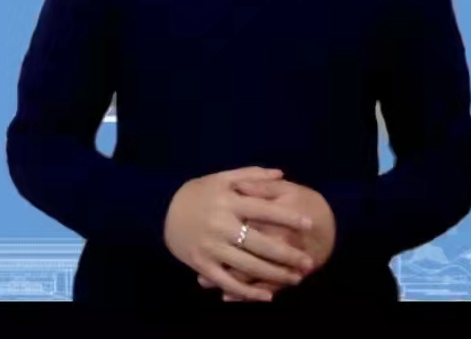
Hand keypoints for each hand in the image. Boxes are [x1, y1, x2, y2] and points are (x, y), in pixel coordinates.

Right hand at [163, 167, 316, 301]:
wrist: (162, 212)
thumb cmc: (198, 193)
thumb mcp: (221, 178)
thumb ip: (252, 175)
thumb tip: (281, 174)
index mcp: (228, 201)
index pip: (263, 209)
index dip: (287, 217)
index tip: (308, 223)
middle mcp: (220, 225)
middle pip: (260, 243)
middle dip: (287, 254)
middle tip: (308, 262)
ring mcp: (211, 247)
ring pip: (247, 266)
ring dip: (274, 275)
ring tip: (296, 279)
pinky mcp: (202, 265)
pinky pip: (228, 282)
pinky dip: (247, 292)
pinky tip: (267, 296)